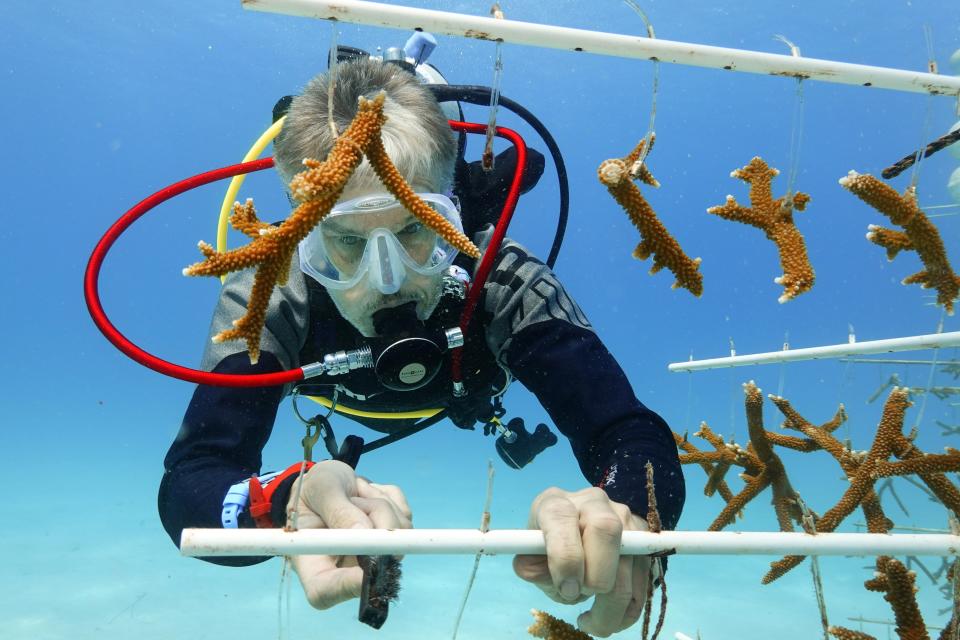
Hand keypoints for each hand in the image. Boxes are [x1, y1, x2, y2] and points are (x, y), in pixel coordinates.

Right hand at [284, 460, 411, 609]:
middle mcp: (344, 569)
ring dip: (379, 504)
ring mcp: (373, 556)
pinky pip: (404, 517)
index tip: (367, 563)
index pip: (325, 592)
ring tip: (355, 493)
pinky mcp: (392, 540)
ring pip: (395, 536)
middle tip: (356, 497)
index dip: (348, 585)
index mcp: (312, 565)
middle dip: (375, 527)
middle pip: (374, 566)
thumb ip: (339, 511)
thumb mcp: (319, 490)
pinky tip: (368, 495)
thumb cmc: (313, 487)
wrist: (329, 480)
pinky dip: (389, 498)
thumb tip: (364, 533)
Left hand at [513, 487, 650, 637]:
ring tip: (590, 622)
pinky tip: (608, 616)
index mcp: (557, 502)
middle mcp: (593, 503)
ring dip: (612, 604)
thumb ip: (533, 569)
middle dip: (595, 577)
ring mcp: (623, 517)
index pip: (563, 518)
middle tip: (579, 596)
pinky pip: (644, 578)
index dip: (565, 557)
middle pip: (606, 531)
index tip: (566, 588)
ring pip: (629, 560)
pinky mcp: (642, 538)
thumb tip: (563, 584)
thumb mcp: (529, 556)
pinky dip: (628, 608)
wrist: (572, 534)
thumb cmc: (547, 546)